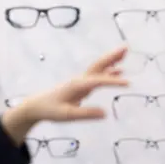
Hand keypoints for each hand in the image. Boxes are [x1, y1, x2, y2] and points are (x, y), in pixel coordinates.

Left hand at [1, 46, 128, 144]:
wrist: (36, 106)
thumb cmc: (50, 110)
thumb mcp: (67, 115)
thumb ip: (85, 113)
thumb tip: (105, 113)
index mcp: (77, 85)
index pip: (98, 81)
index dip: (113, 82)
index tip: (128, 84)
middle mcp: (80, 80)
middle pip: (98, 65)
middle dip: (111, 57)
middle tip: (125, 48)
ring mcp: (80, 81)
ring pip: (98, 68)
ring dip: (111, 60)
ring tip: (125, 52)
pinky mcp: (81, 85)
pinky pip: (97, 76)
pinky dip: (108, 71)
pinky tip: (119, 70)